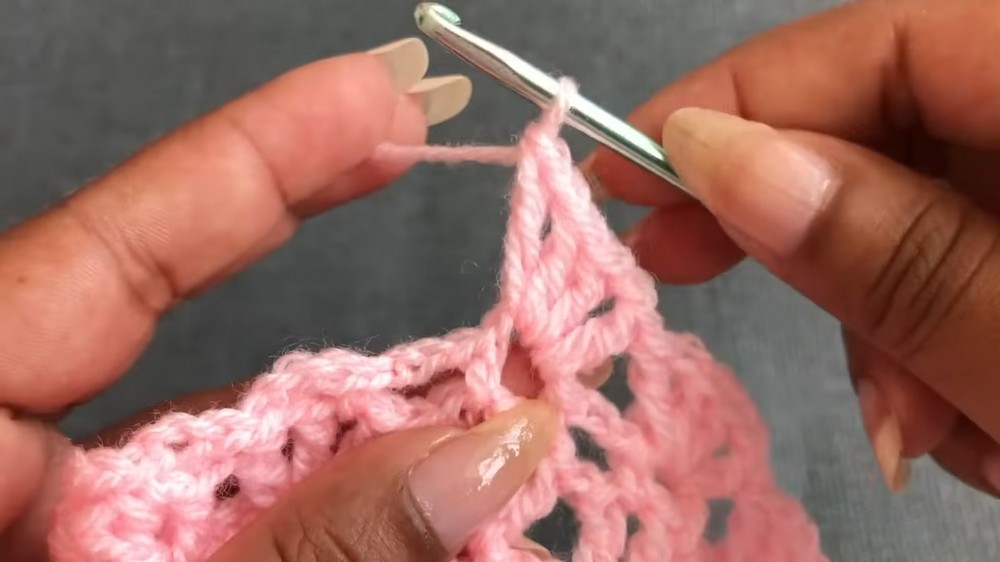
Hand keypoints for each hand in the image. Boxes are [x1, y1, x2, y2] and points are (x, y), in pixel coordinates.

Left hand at [0, 38, 566, 561]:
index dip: (248, 160)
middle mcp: (19, 472)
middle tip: (502, 349)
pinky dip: (335, 513)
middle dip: (368, 369)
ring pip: (241, 449)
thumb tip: (484, 455)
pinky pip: (238, 508)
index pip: (103, 258)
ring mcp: (75, 522)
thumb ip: (312, 547)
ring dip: (372, 459)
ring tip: (497, 454)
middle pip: (203, 360)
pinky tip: (425, 516)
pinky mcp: (126, 558)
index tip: (378, 97)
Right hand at [586, 0, 999, 495]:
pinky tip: (963, 416)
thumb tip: (717, 155)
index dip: (747, 94)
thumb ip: (889, 252)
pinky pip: (957, 269)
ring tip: (912, 427)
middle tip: (673, 262)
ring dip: (884, 324)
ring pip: (916, 215)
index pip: (890, 40)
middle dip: (797, 224)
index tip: (627, 165)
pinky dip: (936, 347)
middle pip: (889, 124)